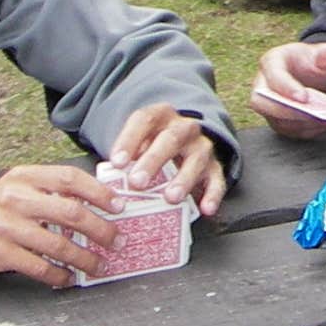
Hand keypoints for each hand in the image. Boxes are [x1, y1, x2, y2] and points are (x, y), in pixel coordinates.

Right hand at [0, 164, 123, 287]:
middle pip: (71, 212)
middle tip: (117, 241)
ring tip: (98, 265)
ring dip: (84, 258)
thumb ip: (53, 191)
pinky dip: (59, 276)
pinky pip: (38, 267)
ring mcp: (5, 225)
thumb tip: (101, 200)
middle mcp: (15, 197)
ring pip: (58, 244)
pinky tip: (68, 278)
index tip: (119, 206)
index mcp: (25, 176)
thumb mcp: (21, 189)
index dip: (99, 192)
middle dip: (101, 229)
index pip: (70, 179)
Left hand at [107, 102, 229, 217]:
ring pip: (196, 158)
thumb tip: (108, 181)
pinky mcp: (214, 166)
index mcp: (160, 117)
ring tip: (170, 198)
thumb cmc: (150, 148)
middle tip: (138, 182)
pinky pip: (217, 178)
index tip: (116, 163)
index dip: (129, 140)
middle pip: (171, 138)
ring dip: (183, 178)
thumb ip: (126, 157)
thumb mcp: (137, 144)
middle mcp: (183, 128)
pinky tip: (206, 208)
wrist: (182, 143)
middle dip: (153, 161)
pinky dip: (213, 194)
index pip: (144, 120)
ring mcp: (201, 146)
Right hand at [250, 40, 325, 138]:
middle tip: (312, 115)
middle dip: (287, 112)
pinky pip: (290, 131)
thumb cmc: (313, 63)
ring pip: (277, 121)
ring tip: (324, 121)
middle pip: (263, 103)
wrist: (316, 76)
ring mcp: (269, 106)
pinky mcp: (279, 122)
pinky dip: (308, 130)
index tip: (304, 98)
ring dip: (300, 124)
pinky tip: (325, 125)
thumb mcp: (324, 53)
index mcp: (272, 62)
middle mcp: (264, 86)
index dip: (287, 88)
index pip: (273, 76)